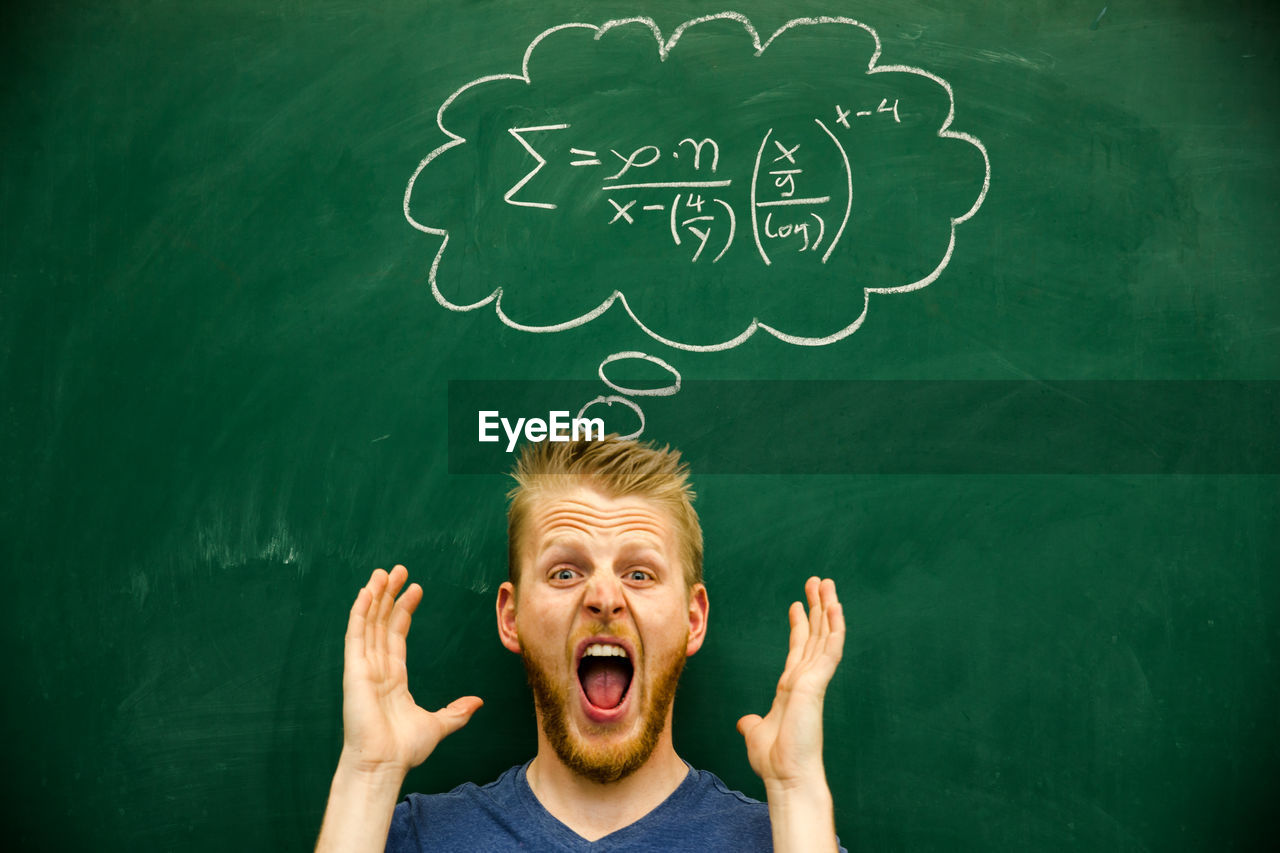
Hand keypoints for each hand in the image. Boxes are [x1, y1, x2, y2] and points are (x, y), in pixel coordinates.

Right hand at [340, 565, 482, 776]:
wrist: (385, 765)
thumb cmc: (404, 750)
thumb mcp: (438, 725)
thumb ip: (456, 712)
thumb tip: (477, 702)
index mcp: (392, 678)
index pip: (396, 635)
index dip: (404, 610)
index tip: (415, 588)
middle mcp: (376, 669)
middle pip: (382, 623)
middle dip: (389, 595)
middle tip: (399, 570)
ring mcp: (363, 668)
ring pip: (368, 623)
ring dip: (375, 596)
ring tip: (383, 572)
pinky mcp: (354, 671)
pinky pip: (356, 636)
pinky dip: (360, 613)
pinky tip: (367, 592)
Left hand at [737, 577, 844, 791]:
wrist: (786, 777)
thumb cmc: (775, 761)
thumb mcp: (756, 735)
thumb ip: (753, 724)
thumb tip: (746, 722)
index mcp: (792, 688)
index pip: (798, 649)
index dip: (800, 625)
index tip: (797, 604)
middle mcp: (805, 680)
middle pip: (815, 635)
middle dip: (817, 607)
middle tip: (818, 581)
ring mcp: (814, 680)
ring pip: (825, 636)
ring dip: (827, 609)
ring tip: (827, 583)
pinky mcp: (817, 683)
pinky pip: (830, 650)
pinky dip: (834, 627)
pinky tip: (835, 607)